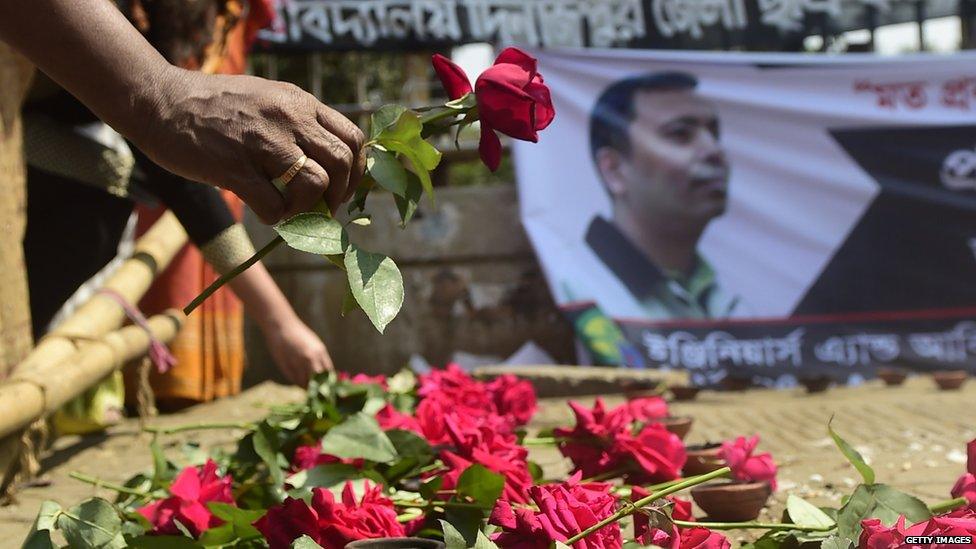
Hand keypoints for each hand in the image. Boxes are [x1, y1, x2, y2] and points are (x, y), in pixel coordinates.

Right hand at [132, 68, 364, 222]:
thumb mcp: (267, 98)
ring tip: (292, 211)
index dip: (356, 171)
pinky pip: (275, 206)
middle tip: (323, 209)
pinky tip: (264, 211)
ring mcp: (262, 142)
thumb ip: (297, 124)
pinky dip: (276, 219)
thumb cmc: (212, 105)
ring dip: (310, 208)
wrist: (158, 99)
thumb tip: (326, 165)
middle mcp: (288, 117)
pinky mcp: (234, 167)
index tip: (343, 188)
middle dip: (340, 195)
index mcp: (299, 102)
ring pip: (316, 184)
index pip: (353, 138)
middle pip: (343, 163)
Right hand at [262, 318, 333, 386]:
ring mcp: (298, 362)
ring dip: (306, 387)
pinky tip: (298, 380)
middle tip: (317, 393)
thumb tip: (326, 376)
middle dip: (318, 389)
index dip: (328, 383)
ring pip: (305, 383)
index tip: (327, 389)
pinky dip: (297, 382)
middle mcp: (311, 358)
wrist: (281, 325)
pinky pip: (294, 380)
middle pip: (318, 381)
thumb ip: (319, 359)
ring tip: (306, 387)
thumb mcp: (314, 345)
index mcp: (320, 352)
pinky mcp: (286, 365)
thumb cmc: (298, 335)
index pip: (329, 373)